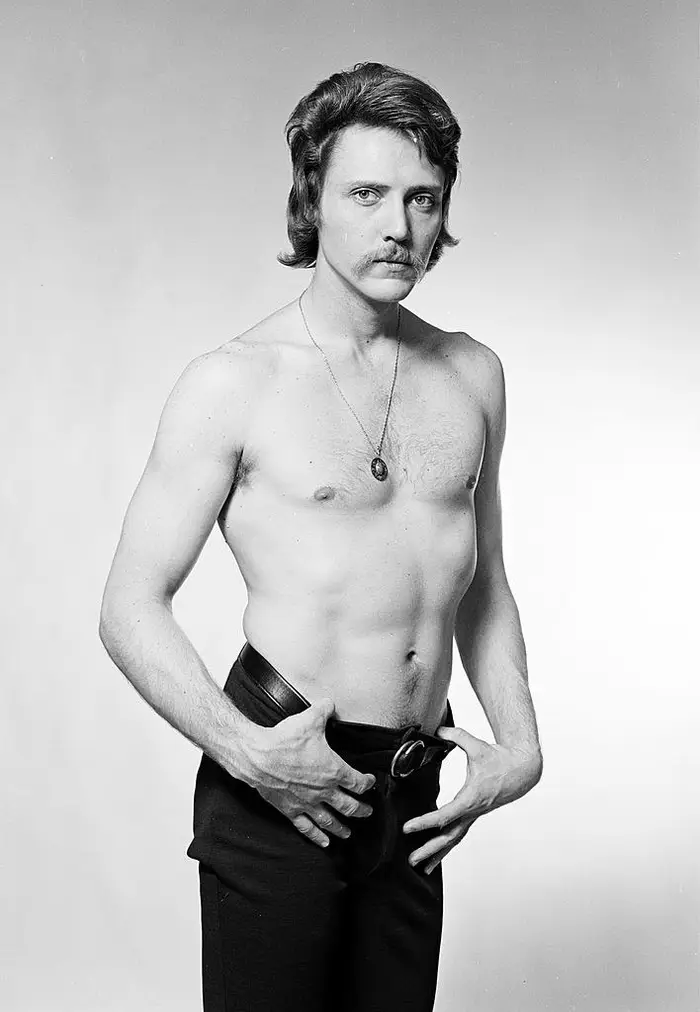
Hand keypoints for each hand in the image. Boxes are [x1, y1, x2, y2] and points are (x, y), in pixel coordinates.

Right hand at [239, 697, 375, 848]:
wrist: (258, 757)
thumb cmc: (285, 740)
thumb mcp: (310, 719)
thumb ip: (324, 710)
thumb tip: (330, 703)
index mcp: (334, 771)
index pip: (359, 782)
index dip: (368, 783)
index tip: (371, 782)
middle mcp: (324, 791)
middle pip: (349, 806)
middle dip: (361, 810)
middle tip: (368, 812)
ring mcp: (308, 803)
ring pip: (331, 821)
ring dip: (342, 827)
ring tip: (349, 833)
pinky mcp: (290, 810)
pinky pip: (307, 828)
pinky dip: (317, 837)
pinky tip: (324, 843)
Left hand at [403, 726, 541, 873]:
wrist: (521, 769)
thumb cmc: (499, 758)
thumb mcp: (476, 745)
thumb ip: (456, 736)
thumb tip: (439, 730)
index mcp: (471, 797)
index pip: (445, 816)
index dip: (425, 823)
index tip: (408, 828)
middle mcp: (472, 810)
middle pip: (448, 836)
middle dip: (429, 849)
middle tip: (410, 859)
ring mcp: (474, 815)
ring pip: (454, 839)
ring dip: (437, 853)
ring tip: (421, 866)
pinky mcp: (475, 814)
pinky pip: (459, 834)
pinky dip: (446, 846)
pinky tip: (436, 856)